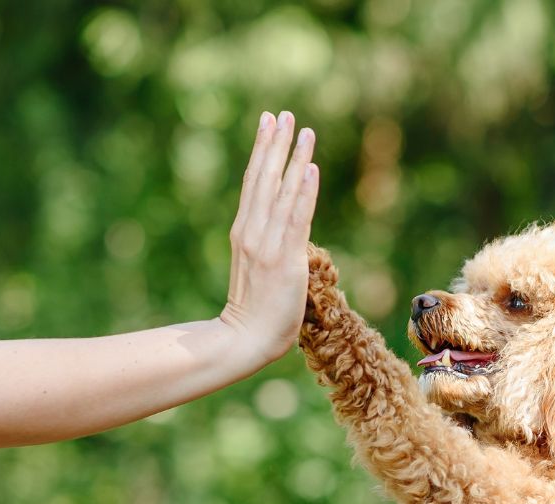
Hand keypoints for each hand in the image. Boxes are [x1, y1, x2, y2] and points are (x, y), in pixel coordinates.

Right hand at [219, 111, 319, 368]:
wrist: (246, 339)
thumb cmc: (255, 312)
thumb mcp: (257, 269)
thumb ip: (267, 245)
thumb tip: (286, 232)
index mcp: (243, 231)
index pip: (253, 183)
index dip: (261, 151)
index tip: (268, 123)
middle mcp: (252, 232)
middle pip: (263, 179)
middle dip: (275, 144)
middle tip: (283, 113)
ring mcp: (267, 244)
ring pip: (281, 192)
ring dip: (294, 159)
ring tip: (304, 130)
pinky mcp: (285, 259)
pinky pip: (297, 219)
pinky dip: (304, 192)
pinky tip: (310, 169)